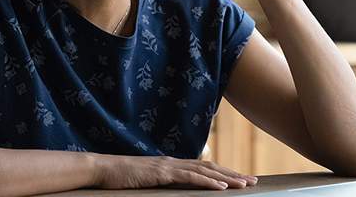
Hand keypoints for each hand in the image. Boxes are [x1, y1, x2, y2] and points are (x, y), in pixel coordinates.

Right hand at [93, 153, 257, 190]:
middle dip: (232, 175)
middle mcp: (173, 162)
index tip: (240, 179)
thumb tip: (176, 191)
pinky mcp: (162, 174)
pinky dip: (208, 182)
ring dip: (226, 178)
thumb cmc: (121, 179)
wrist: (103, 170)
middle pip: (209, 168)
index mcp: (171, 165)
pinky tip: (221, 188)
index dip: (223, 173)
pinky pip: (189, 178)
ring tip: (244, 184)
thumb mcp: (147, 182)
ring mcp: (168, 166)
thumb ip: (163, 184)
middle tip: (253, 181)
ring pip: (204, 172)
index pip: (203, 168)